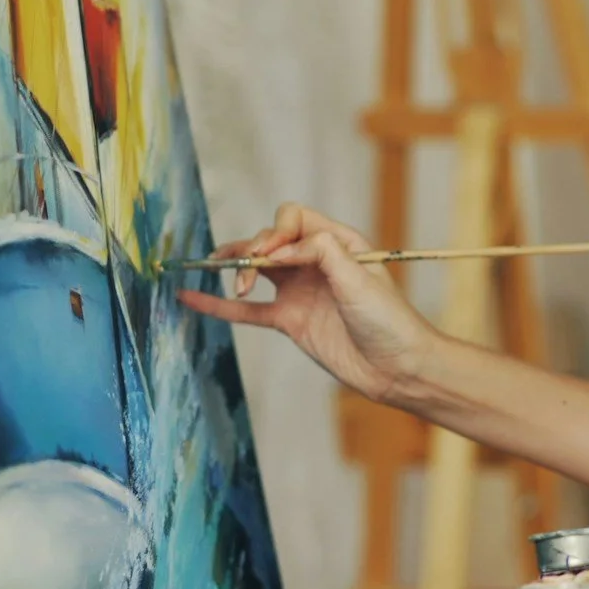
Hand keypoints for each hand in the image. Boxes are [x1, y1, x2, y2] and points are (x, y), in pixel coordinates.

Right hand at [177, 203, 442, 403]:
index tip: (271, 256)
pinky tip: (191, 297)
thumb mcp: (360, 278)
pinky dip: (220, 304)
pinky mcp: (289, 321)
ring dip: (233, 267)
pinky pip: (247, 309)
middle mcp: (316, 262)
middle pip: (270, 240)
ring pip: (255, 270)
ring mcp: (300, 291)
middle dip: (252, 248)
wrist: (397, 368)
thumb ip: (322, 253)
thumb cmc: (389, 320)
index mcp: (338, 242)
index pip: (294, 220)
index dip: (276, 232)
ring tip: (211, 269)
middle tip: (244, 268)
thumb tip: (282, 248)